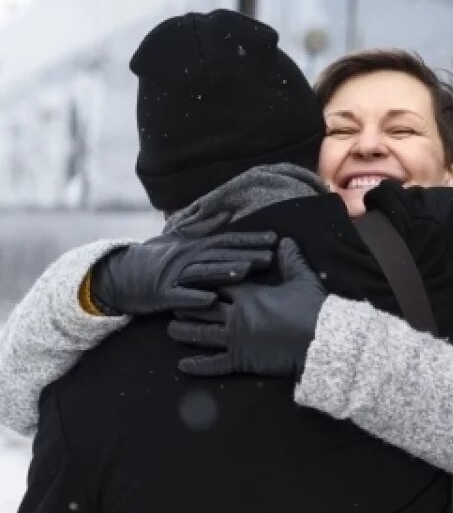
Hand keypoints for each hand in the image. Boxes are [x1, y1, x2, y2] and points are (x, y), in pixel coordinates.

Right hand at [90, 212, 277, 314]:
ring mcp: (173, 276)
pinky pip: (179, 297)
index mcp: (193, 246)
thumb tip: (227, 212)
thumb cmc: (152, 258)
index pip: (227, 240)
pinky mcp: (161, 295)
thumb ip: (202, 225)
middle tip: (270, 257)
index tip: (275, 238)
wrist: (118, 275)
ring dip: (223, 272)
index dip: (250, 239)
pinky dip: (193, 298)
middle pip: (220, 255)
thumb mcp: (176, 238)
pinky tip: (210, 299)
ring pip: (202, 273)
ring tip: (244, 272)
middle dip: (245, 255)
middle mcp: (186, 258)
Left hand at [167, 238, 328, 377]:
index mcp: (249, 295)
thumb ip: (291, 260)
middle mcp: (236, 315)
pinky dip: (197, 366)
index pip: (219, 284)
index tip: (189, 278)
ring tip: (170, 329)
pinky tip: (182, 366)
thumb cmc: (313, 308)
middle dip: (186, 305)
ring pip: (201, 334)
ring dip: (184, 332)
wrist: (321, 339)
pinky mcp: (241, 360)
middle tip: (172, 303)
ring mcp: (236, 338)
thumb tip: (285, 241)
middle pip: (203, 308)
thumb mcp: (303, 279)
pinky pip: (214, 364)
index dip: (204, 281)